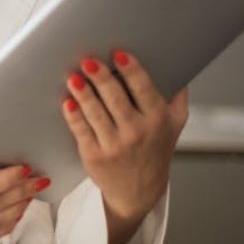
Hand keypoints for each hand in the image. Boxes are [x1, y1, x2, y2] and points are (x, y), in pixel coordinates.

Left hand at [61, 50, 188, 240]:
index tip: (119, 54)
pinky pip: (81, 130)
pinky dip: (73, 115)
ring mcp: (115, 146)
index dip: (131, 70)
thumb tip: (176, 65)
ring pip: (96, 113)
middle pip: (116, 98)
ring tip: (74, 77)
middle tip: (88, 61)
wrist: (140, 190)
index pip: (144, 89)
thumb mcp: (174, 124)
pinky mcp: (94, 156)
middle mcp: (138, 133)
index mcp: (158, 120)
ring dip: (83, 93)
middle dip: (101, 77)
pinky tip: (67, 101)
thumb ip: (176, 96)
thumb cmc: (155, 149)